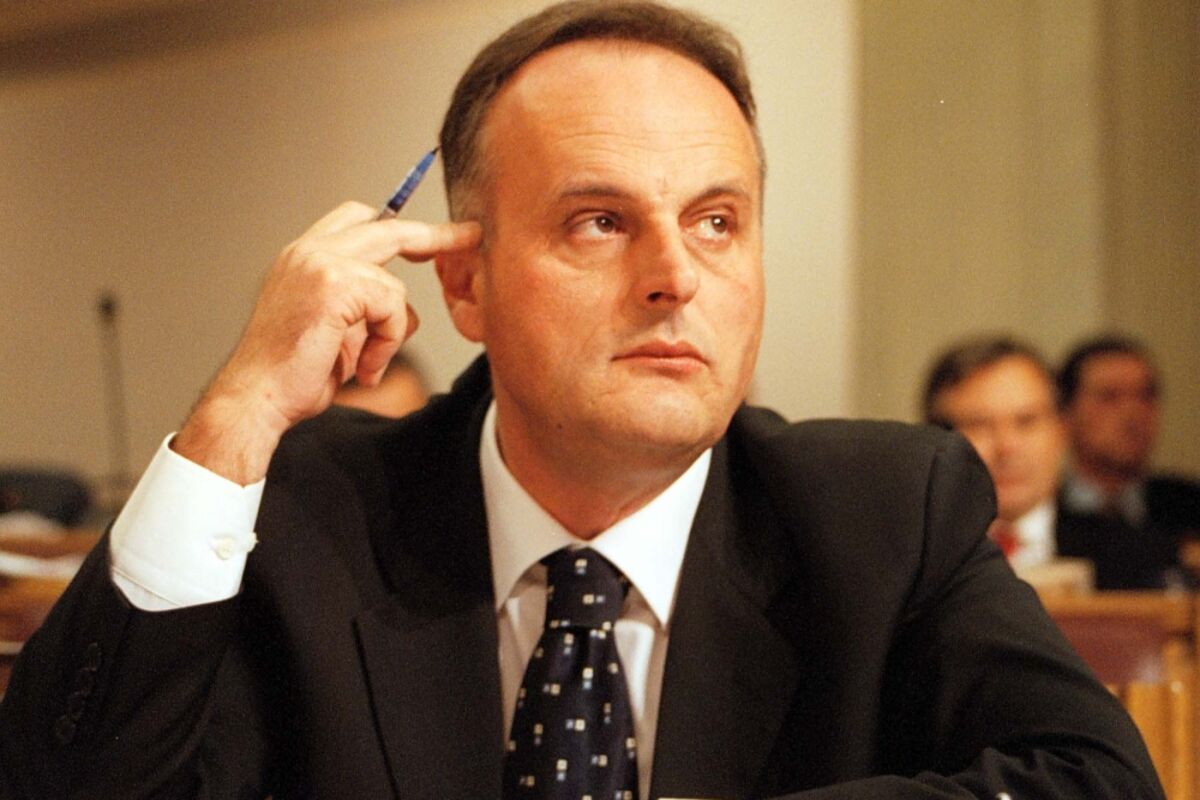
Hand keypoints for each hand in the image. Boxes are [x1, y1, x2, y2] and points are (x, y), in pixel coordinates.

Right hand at [173, 202, 480, 483]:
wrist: (258, 397)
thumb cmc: (293, 374)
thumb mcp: (338, 333)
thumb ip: (366, 309)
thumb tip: (407, 311)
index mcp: (304, 257)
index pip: (356, 219)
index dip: (397, 224)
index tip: (431, 236)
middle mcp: (308, 251)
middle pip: (387, 227)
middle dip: (434, 235)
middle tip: (470, 235)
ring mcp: (319, 262)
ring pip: (392, 283)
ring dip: (391, 330)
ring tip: (367, 362)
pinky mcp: (333, 283)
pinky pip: (391, 305)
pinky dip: (387, 342)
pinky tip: (363, 367)